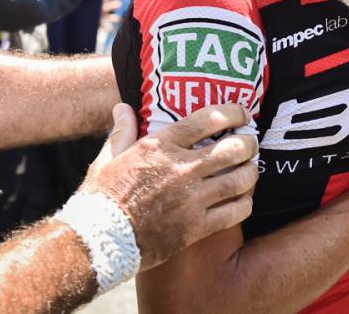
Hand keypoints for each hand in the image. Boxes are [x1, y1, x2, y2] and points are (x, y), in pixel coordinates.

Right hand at [82, 103, 258, 270]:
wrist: (97, 241)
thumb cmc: (102, 198)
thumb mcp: (108, 158)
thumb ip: (122, 131)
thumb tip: (122, 107)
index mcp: (161, 146)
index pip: (210, 119)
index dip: (234, 113)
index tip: (242, 115)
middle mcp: (181, 168)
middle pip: (234, 148)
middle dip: (249, 144)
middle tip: (250, 145)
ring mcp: (191, 199)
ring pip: (240, 180)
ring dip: (250, 173)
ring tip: (249, 171)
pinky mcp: (196, 227)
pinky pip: (235, 212)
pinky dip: (245, 204)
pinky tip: (243, 201)